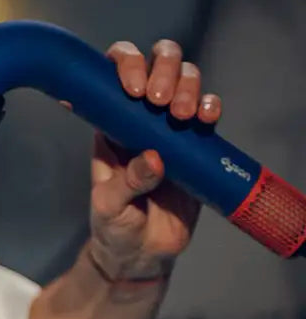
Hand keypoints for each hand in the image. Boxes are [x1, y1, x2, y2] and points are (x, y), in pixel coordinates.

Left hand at [83, 39, 222, 283]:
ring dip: (188, 85)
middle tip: (158, 100)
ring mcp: (169, 127)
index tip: (133, 89)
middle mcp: (139, 117)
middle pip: (155, 64)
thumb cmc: (114, 227)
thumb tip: (154, 159)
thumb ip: (127, 182)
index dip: (125, 65)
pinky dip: (211, 105)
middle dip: (162, 68)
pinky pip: (207, 111)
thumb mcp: (109, 207)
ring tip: (182, 115)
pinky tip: (206, 117)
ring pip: (185, 80)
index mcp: (108, 125)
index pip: (113, 75)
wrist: (141, 254)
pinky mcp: (195, 143)